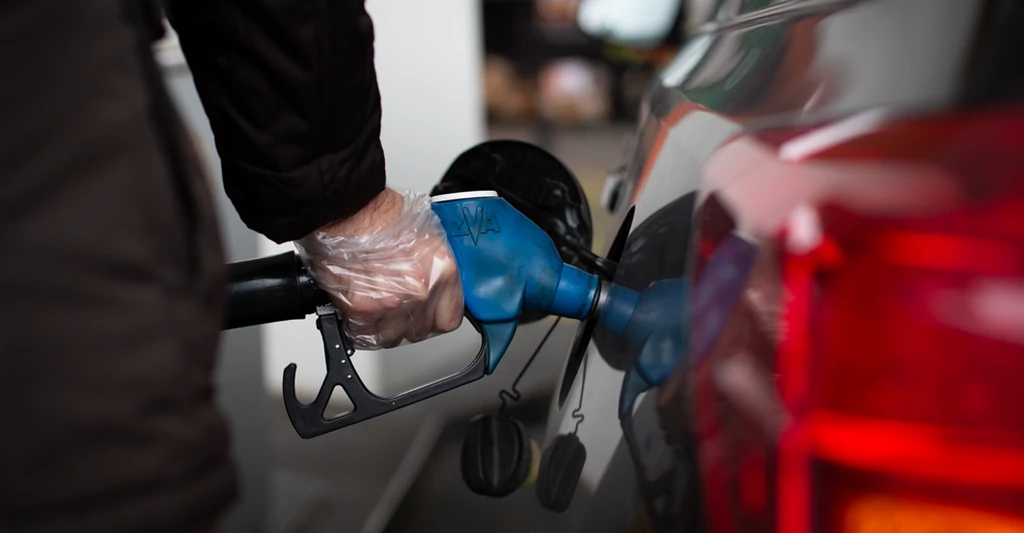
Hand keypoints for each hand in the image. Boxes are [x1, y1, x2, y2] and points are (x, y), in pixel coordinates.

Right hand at [295, 188, 464, 348]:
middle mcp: (421, 290)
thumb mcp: (426, 236)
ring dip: (382, 326)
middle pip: (419, 331)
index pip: (449, 319)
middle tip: (393, 301)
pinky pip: (363, 334)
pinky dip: (359, 326)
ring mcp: (391, 303)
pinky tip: (358, 306)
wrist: (348, 206)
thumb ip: (433, 269)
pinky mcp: (361, 309)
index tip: (426, 315)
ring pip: (391, 337)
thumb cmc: (381, 213)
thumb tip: (433, 286)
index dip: (434, 318)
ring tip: (374, 302)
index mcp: (442, 271)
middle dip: (406, 320)